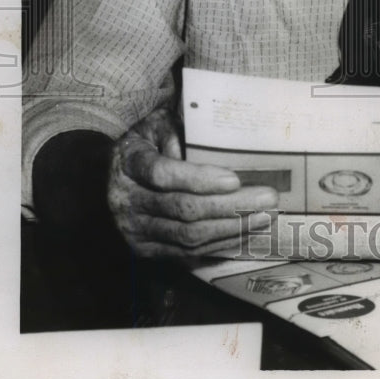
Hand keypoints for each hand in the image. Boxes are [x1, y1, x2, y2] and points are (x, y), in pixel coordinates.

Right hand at [107, 104, 278, 257]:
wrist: (111, 178)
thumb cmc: (145, 143)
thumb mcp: (156, 124)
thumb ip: (178, 129)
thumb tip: (210, 146)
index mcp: (128, 163)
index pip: (162, 174)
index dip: (199, 179)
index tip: (235, 178)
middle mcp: (126, 201)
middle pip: (183, 209)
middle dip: (230, 206)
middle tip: (268, 198)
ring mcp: (134, 231)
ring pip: (188, 236)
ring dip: (231, 229)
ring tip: (264, 217)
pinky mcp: (146, 251)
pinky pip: (187, 254)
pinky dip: (219, 245)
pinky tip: (245, 234)